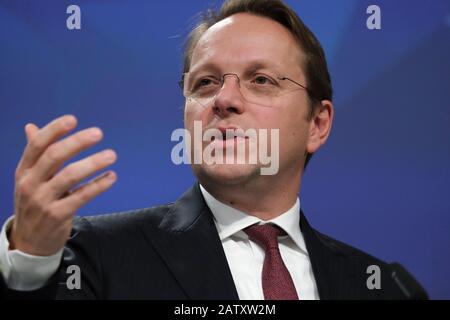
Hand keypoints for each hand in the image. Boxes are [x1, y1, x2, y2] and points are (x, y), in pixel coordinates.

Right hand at [9, 115, 116, 255]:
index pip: (37, 145)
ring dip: (93, 163)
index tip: (73, 119)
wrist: (28, 241)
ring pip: (70, 175)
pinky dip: (98, 185)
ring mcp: (43, 200)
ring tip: (111, 155)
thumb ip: (35, 154)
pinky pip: (81, 196)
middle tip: (98, 133)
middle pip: (54, 156)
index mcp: (24, 170)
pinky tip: (111, 176)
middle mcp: (30, 183)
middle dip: (77, 142)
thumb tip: (30, 126)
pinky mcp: (57, 215)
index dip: (54, 129)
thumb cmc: (33, 203)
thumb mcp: (29, 178)